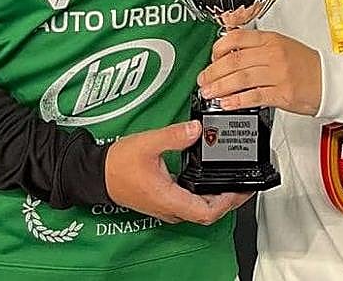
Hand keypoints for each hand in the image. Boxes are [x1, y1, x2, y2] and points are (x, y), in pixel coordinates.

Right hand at [105, 121, 250, 223]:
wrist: (97, 174)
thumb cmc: (118, 165)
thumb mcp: (147, 143)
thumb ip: (174, 136)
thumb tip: (197, 129)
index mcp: (169, 199)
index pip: (207, 212)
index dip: (228, 201)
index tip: (241, 188)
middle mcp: (171, 208)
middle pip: (208, 213)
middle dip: (230, 199)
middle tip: (245, 183)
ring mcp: (168, 207)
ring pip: (201, 210)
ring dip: (219, 198)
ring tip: (234, 180)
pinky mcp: (165, 200)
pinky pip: (192, 203)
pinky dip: (206, 194)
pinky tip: (211, 179)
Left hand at [198, 29, 321, 115]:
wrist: (330, 81)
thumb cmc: (306, 65)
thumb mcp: (282, 45)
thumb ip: (257, 46)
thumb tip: (230, 50)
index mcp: (271, 39)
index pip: (236, 38)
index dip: (218, 48)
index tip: (211, 58)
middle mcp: (273, 54)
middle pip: (234, 60)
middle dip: (213, 72)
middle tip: (203, 79)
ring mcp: (277, 74)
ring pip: (240, 78)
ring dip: (220, 87)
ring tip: (209, 92)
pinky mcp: (282, 94)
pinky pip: (253, 96)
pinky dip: (236, 100)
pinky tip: (226, 103)